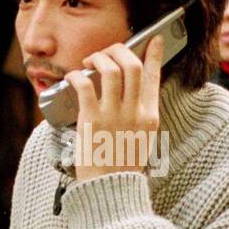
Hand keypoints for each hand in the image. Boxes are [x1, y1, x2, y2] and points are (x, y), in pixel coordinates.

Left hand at [68, 35, 163, 182]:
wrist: (110, 189)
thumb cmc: (122, 165)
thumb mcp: (141, 138)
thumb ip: (140, 114)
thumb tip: (131, 91)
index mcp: (150, 116)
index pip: (154, 76)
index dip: (154, 54)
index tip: (154, 39)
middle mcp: (135, 111)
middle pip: (131, 65)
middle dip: (118, 49)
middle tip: (107, 52)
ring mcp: (113, 115)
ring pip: (110, 69)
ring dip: (98, 58)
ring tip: (90, 62)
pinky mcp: (91, 120)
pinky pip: (84, 86)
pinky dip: (77, 76)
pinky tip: (74, 77)